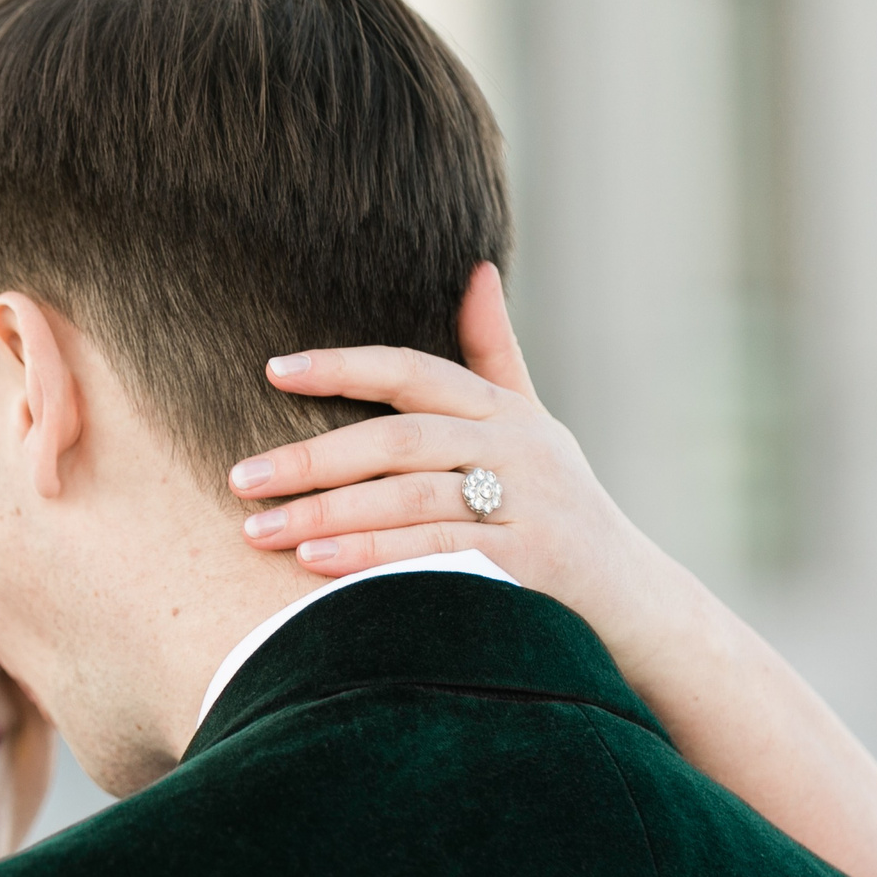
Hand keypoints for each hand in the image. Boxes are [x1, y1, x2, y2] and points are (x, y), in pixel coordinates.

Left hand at [231, 267, 876, 876]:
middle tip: (240, 478)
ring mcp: (528, 510)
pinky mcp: (528, 568)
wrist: (635, 606)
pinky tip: (316, 568)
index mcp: (506, 413)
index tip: (272, 370)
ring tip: (259, 531)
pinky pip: (436, 559)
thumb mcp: (535, 427)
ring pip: (410, 502)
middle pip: (399, 442)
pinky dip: (373, 562)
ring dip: (328, 516)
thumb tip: (475, 270)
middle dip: (313, 459)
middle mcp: (520, 451)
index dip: (343, 367)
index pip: (414, 373)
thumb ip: (494, 356)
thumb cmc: (563, 510)